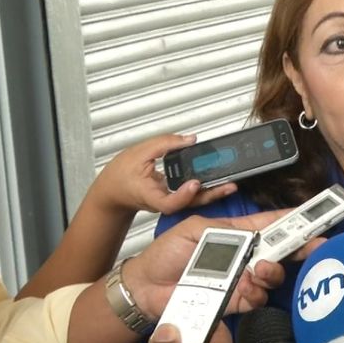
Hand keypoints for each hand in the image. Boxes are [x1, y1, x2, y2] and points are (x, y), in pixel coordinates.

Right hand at [89, 134, 237, 214]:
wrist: (112, 190)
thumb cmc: (120, 175)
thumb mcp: (139, 152)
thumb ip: (165, 143)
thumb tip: (189, 139)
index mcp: (150, 196)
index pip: (170, 203)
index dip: (184, 195)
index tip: (194, 183)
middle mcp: (163, 202)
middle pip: (190, 203)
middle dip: (211, 194)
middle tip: (229, 184)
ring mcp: (170, 202)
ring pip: (194, 201)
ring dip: (214, 192)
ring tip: (231, 182)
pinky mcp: (175, 198)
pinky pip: (192, 196)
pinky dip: (206, 188)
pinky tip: (219, 180)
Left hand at [122, 211, 325, 319]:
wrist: (146, 286)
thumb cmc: (166, 253)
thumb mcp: (196, 228)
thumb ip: (227, 230)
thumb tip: (252, 236)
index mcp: (236, 232)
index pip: (271, 223)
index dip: (293, 218)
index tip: (313, 214)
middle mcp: (244, 255)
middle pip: (281, 250)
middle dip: (301, 245)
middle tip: (315, 243)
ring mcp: (240, 278)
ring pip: (272, 276)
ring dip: (274, 270)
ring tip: (262, 268)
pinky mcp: (233, 300)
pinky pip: (256, 297)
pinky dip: (257, 291)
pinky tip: (249, 284)